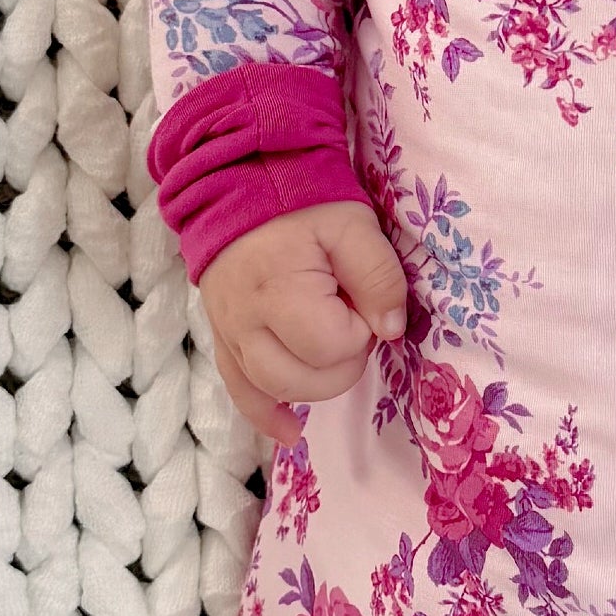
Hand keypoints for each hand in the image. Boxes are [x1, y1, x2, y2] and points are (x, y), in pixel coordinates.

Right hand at [199, 201, 410, 451]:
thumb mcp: (354, 224)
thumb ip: (379, 277)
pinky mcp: (224, 339)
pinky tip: (291, 433)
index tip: (359, 296)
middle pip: (303, 380)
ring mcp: (229, 333)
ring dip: (315, 385)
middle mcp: (246, 321)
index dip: (359, 330)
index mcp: (279, 290)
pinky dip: (266, 416)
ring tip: (333, 352)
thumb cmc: (302, 199)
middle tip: (350, 317)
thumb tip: (391, 331)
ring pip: (273, 391)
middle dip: (342, 361)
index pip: (332, 346)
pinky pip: (239, 392)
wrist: (241, 181)